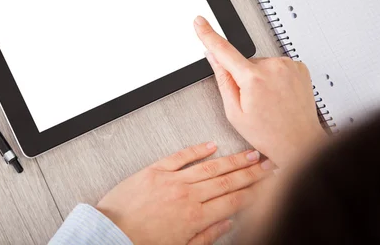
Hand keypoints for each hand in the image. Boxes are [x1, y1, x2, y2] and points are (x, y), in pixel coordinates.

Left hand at [96, 142, 272, 244]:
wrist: (110, 232)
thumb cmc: (141, 243)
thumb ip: (206, 236)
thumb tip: (227, 223)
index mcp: (195, 218)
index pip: (234, 200)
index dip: (255, 190)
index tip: (268, 183)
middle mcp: (187, 196)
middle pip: (228, 181)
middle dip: (252, 172)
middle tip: (269, 163)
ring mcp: (171, 180)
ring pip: (210, 167)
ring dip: (233, 159)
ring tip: (250, 153)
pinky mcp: (154, 170)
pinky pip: (180, 157)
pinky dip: (197, 150)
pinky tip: (211, 145)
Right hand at [194, 16, 325, 167]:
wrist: (301, 142)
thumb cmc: (269, 133)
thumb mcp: (234, 112)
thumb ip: (222, 80)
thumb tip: (214, 58)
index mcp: (253, 78)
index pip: (223, 50)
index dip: (208, 34)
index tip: (200, 21)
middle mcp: (273, 67)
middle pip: (244, 62)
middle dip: (242, 77)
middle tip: (252, 102)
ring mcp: (288, 65)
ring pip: (260, 65)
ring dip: (259, 78)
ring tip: (269, 101)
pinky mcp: (298, 66)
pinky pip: (276, 66)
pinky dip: (273, 78)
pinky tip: (278, 95)